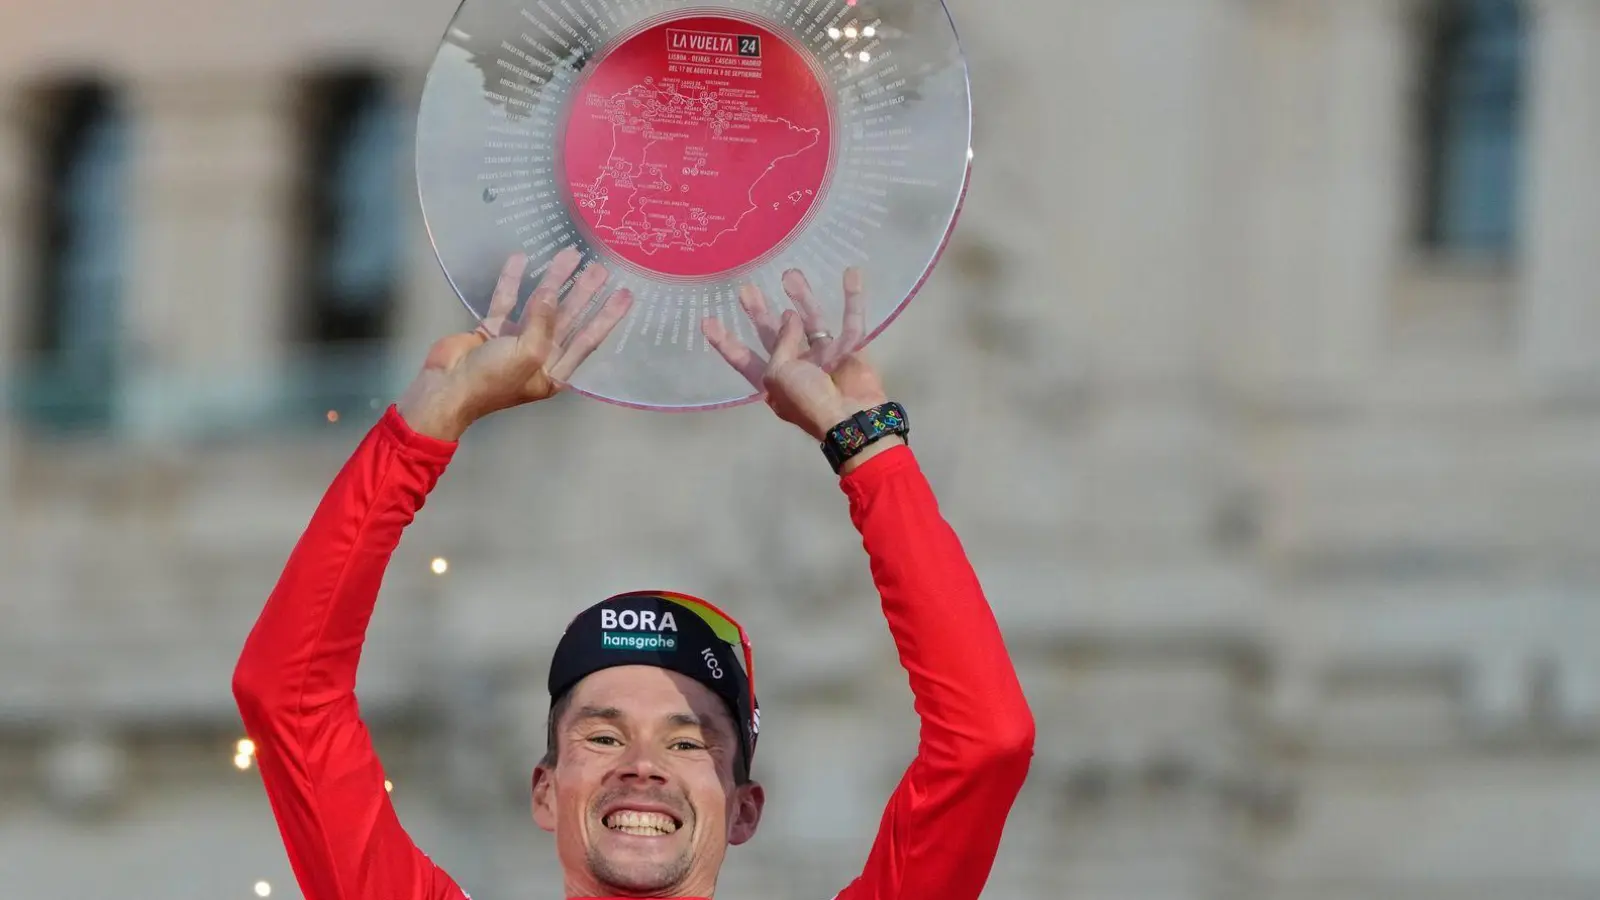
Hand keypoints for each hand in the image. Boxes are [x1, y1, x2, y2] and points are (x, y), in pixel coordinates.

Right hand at [398, 247, 632, 440]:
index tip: (626, 295)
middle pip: (568, 318)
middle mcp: (539, 355)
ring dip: (553, 280)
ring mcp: (515, 341)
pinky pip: (506, 301)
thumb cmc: (492, 381)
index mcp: (554, 371)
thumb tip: (551, 293)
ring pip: (539, 305)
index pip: (588, 339)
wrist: (444, 388)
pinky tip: (520, 259)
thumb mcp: (527, 354)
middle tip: (601, 267)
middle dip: (584, 293)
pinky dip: (513, 281)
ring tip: (569, 254)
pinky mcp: (492, 329)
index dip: (607, 317)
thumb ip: (543, 322)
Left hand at [701, 267, 890, 442]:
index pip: (743, 359)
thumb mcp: (779, 374)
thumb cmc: (807, 400)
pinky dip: (853, 299)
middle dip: (760, 314)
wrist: (851, 417)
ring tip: (790, 274)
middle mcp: (795, 368)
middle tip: (747, 290)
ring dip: (802, 298)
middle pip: (773, 336)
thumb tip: (791, 316)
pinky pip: (851, 320)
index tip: (707, 321)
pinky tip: (851, 274)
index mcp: (772, 381)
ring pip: (810, 321)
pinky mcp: (849, 349)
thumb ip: (781, 342)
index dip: (726, 342)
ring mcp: (823, 357)